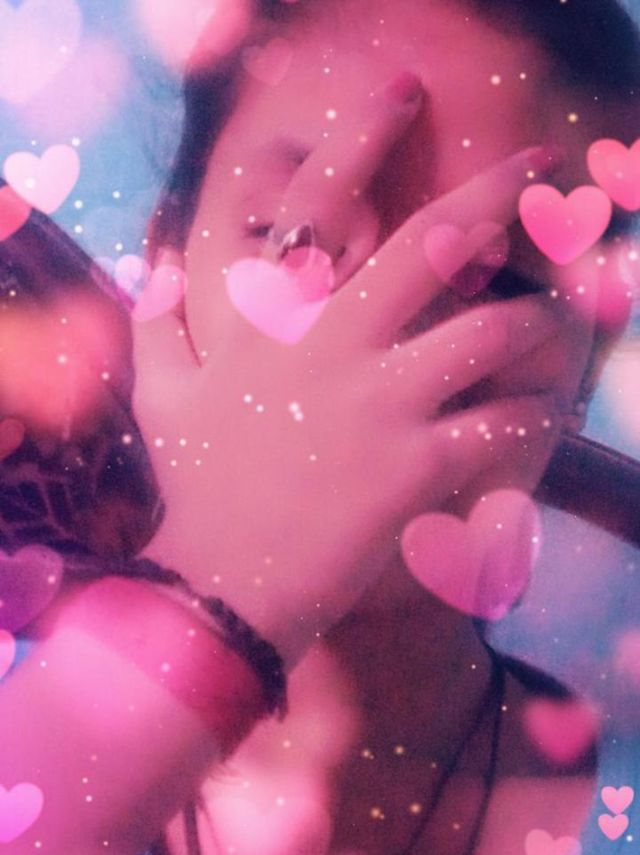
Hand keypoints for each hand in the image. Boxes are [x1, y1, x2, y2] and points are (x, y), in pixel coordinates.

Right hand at [133, 91, 561, 667]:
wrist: (222, 588)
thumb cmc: (196, 492)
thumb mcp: (162, 399)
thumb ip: (155, 326)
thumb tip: (152, 270)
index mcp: (274, 321)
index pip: (320, 204)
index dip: (366, 140)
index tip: (403, 99)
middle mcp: (334, 345)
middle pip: (435, 245)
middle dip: (499, 197)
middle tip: (543, 173)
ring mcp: (380, 404)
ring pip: (491, 332)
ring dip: (536, 321)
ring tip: (556, 321)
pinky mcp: (416, 468)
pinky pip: (500, 425)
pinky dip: (532, 415)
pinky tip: (542, 412)